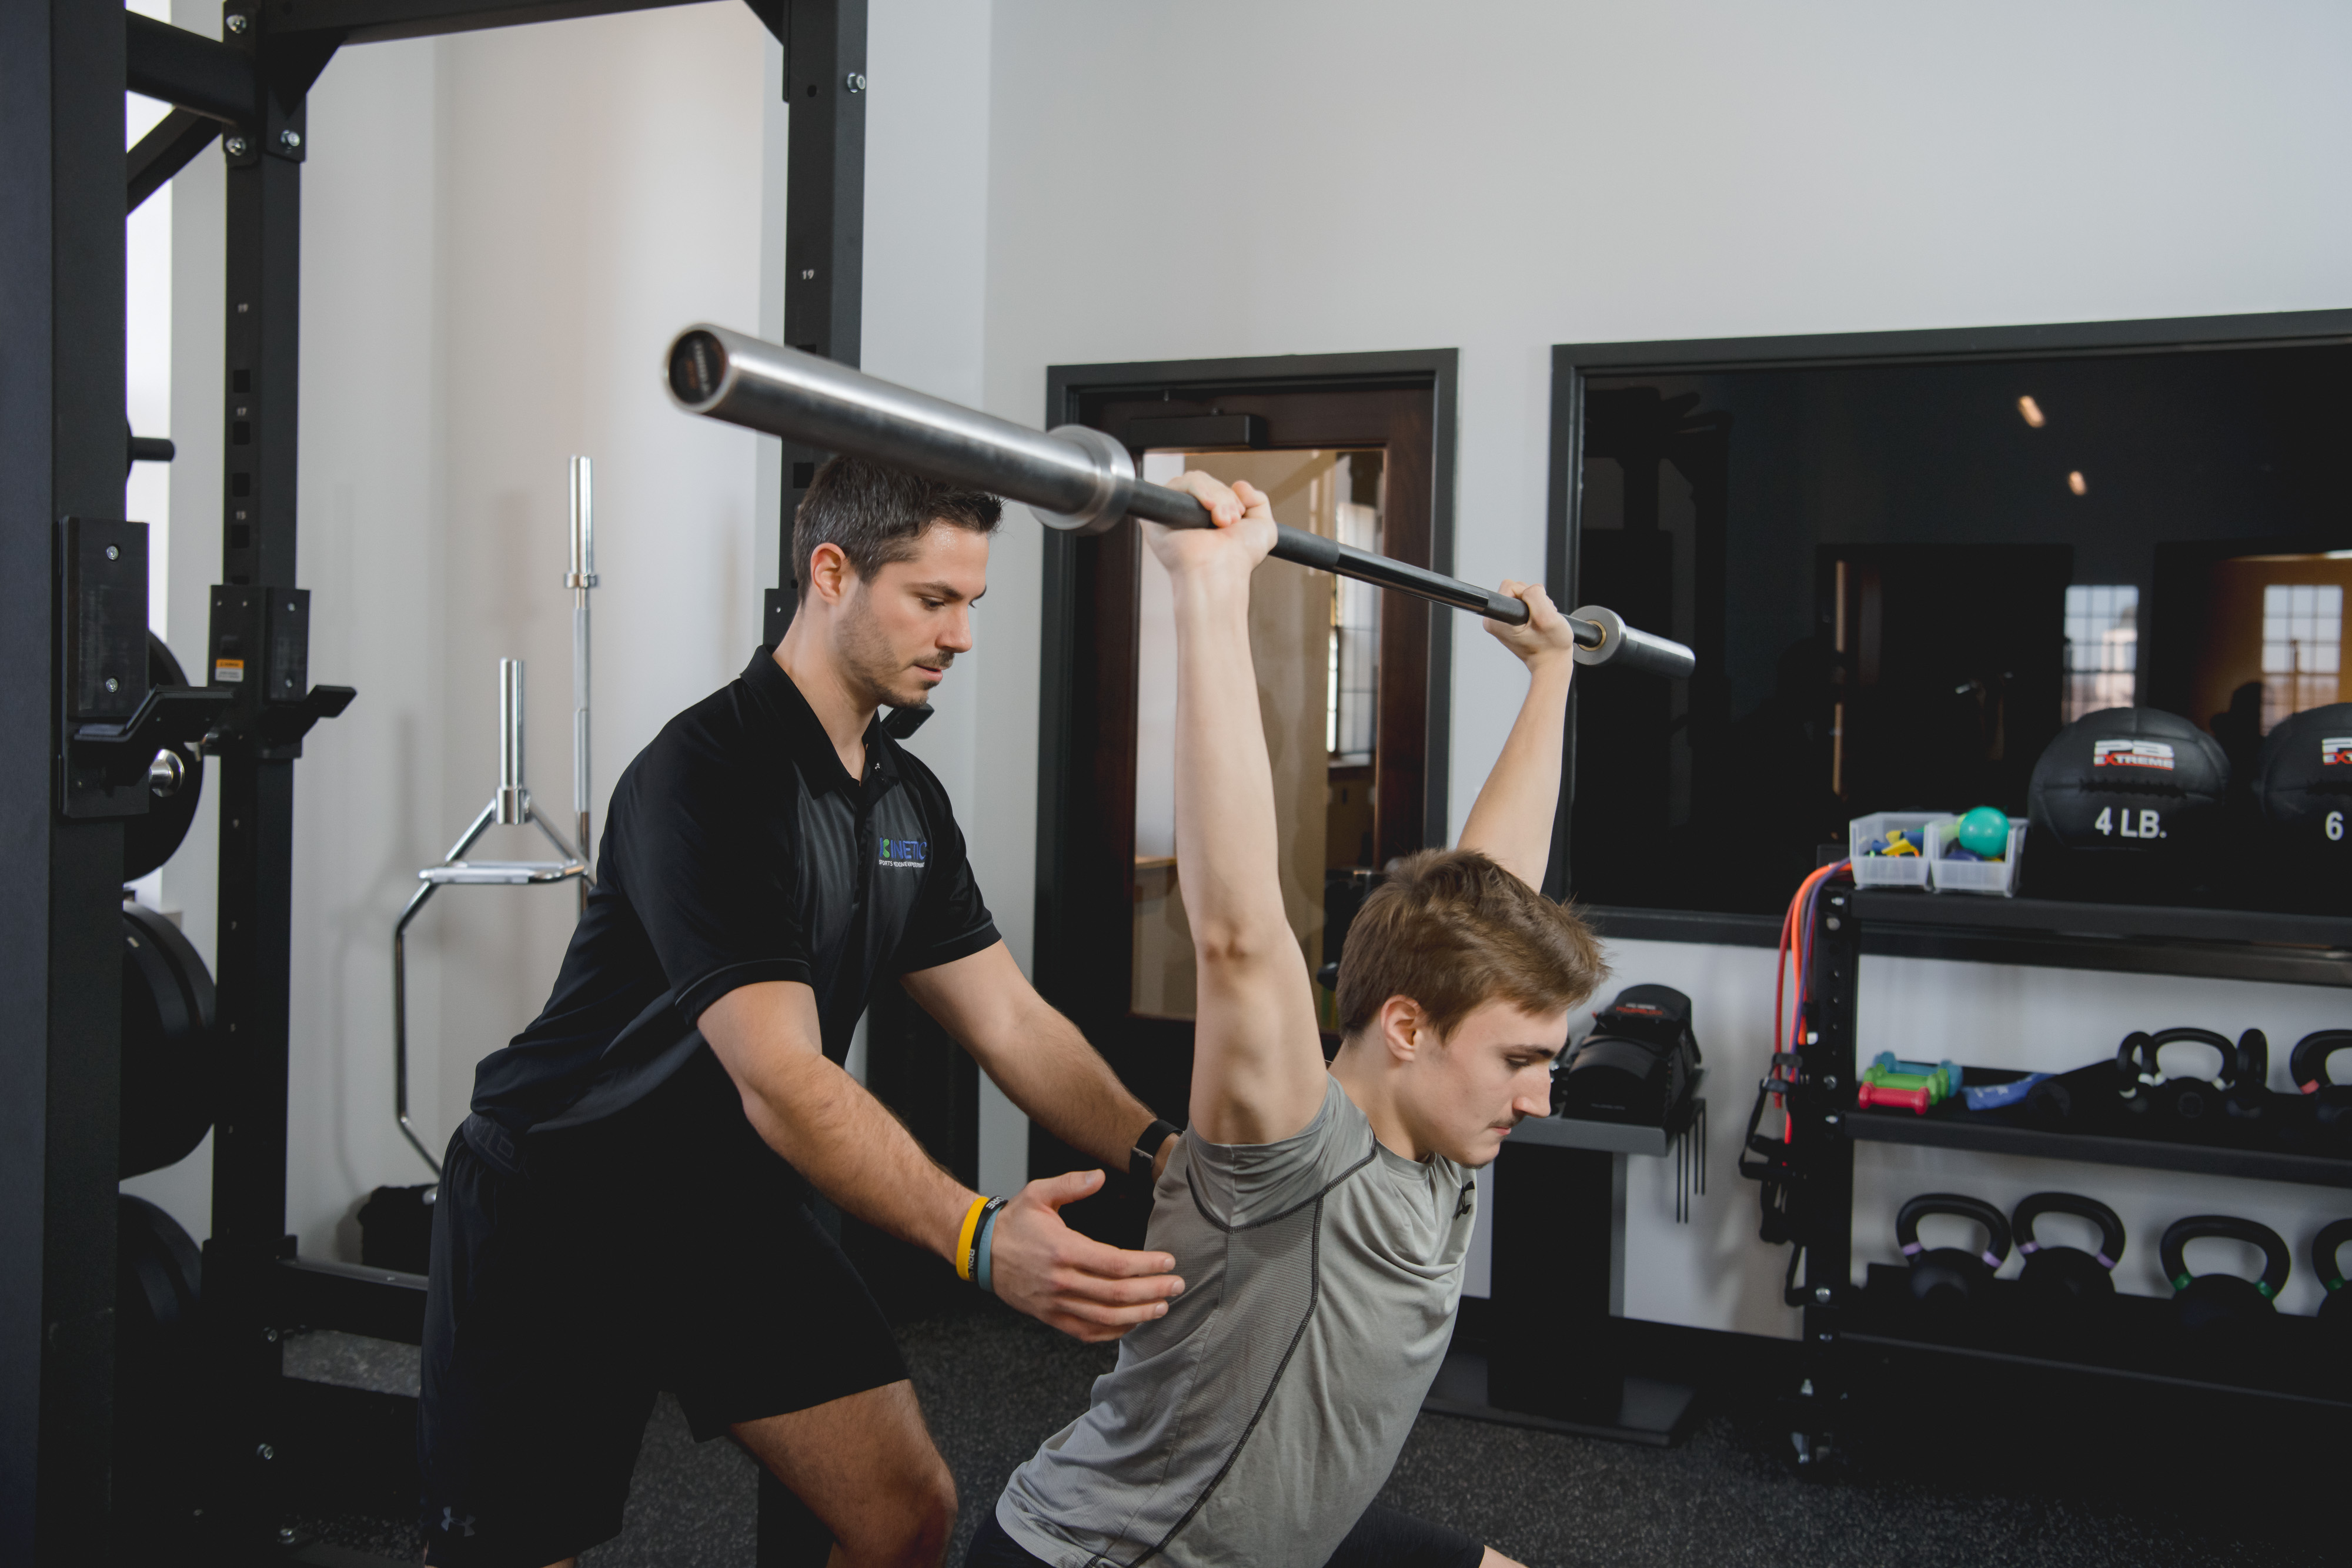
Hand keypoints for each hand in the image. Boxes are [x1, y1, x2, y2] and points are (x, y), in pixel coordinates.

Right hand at [986, 1170, 1185, 1342]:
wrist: (982, 1251)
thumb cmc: (1014, 1221)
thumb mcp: (1038, 1193)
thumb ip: (1071, 1184)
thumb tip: (1100, 1176)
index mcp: (1063, 1250)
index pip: (1115, 1264)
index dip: (1146, 1266)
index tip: (1168, 1262)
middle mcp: (1061, 1281)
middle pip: (1117, 1294)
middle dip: (1152, 1291)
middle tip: (1177, 1286)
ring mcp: (1056, 1303)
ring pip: (1105, 1318)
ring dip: (1139, 1315)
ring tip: (1163, 1307)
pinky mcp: (1050, 1317)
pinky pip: (1087, 1332)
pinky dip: (1112, 1332)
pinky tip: (1131, 1323)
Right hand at [1141, 472, 1275, 586]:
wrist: (1222, 570)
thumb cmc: (1239, 559)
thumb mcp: (1264, 527)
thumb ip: (1259, 501)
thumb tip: (1239, 485)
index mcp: (1208, 519)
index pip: (1216, 488)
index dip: (1230, 496)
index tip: (1238, 516)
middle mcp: (1190, 516)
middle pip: (1207, 481)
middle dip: (1225, 497)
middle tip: (1229, 521)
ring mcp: (1173, 514)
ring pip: (1195, 480)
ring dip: (1216, 496)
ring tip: (1221, 520)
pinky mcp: (1158, 514)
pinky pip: (1179, 484)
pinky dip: (1199, 489)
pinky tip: (1209, 507)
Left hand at [1482, 579, 1577, 671]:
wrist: (1551, 661)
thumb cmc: (1551, 646)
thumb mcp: (1548, 617)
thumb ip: (1535, 595)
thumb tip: (1530, 588)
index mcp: (1497, 620)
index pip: (1510, 586)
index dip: (1528, 595)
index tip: (1531, 613)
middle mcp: (1493, 620)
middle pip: (1514, 588)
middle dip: (1532, 599)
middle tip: (1539, 617)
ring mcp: (1499, 621)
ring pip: (1519, 594)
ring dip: (1535, 604)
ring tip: (1539, 621)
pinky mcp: (1507, 621)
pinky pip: (1520, 602)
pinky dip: (1533, 608)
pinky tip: (1536, 622)